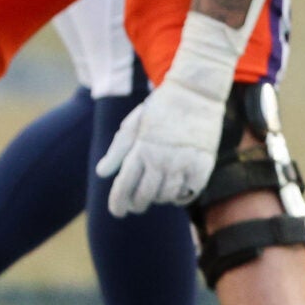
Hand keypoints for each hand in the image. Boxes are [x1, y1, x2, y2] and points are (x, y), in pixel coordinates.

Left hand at [96, 72, 224, 215]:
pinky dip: (183, 195)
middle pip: (144, 197)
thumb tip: (102, 173)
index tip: (118, 212)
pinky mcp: (203, 164)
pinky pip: (190, 192)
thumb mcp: (133, 124)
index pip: (123, 188)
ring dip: (159, 199)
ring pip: (167, 197)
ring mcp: (183, 163)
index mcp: (140, 150)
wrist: (196, 91)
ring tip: (157, 194)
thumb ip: (117, 150)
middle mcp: (160, 159)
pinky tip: (178, 190)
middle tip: (137, 205)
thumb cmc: (161, 107)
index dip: (118, 204)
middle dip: (137, 205)